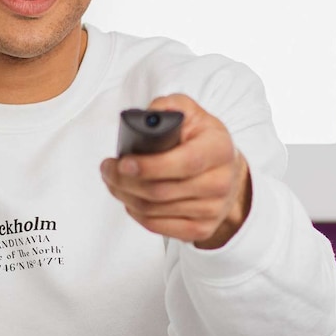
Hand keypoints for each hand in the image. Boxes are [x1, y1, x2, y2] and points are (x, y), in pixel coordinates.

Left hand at [100, 94, 251, 248]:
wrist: (228, 172)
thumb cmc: (203, 140)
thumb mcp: (191, 114)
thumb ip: (169, 106)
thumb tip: (147, 115)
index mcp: (219, 149)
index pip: (185, 162)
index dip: (150, 166)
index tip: (123, 162)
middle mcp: (220, 182)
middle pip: (161, 191)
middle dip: (124, 181)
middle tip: (107, 169)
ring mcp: (212, 210)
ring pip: (154, 210)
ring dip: (125, 196)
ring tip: (113, 181)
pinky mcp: (201, 229)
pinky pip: (157, 226)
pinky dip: (136, 213)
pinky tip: (129, 198)